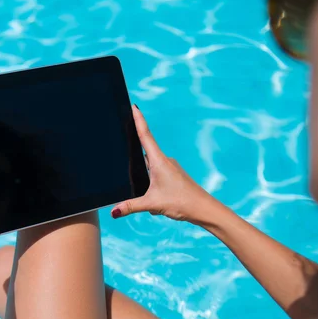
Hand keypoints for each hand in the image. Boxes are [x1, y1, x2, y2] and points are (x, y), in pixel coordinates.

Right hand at [111, 105, 217, 224]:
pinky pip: (155, 178)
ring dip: (144, 182)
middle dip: (133, 158)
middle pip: (143, 153)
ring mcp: (169, 168)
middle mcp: (164, 161)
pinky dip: (152, 189)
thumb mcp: (152, 204)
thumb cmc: (182, 201)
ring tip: (150, 196)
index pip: (145, 135)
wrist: (203, 209)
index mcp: (158, 161)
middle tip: (122, 151)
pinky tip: (156, 201)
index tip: (134, 106)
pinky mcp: (172, 177)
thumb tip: (113, 212)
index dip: (138, 120)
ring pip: (148, 170)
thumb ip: (130, 206)